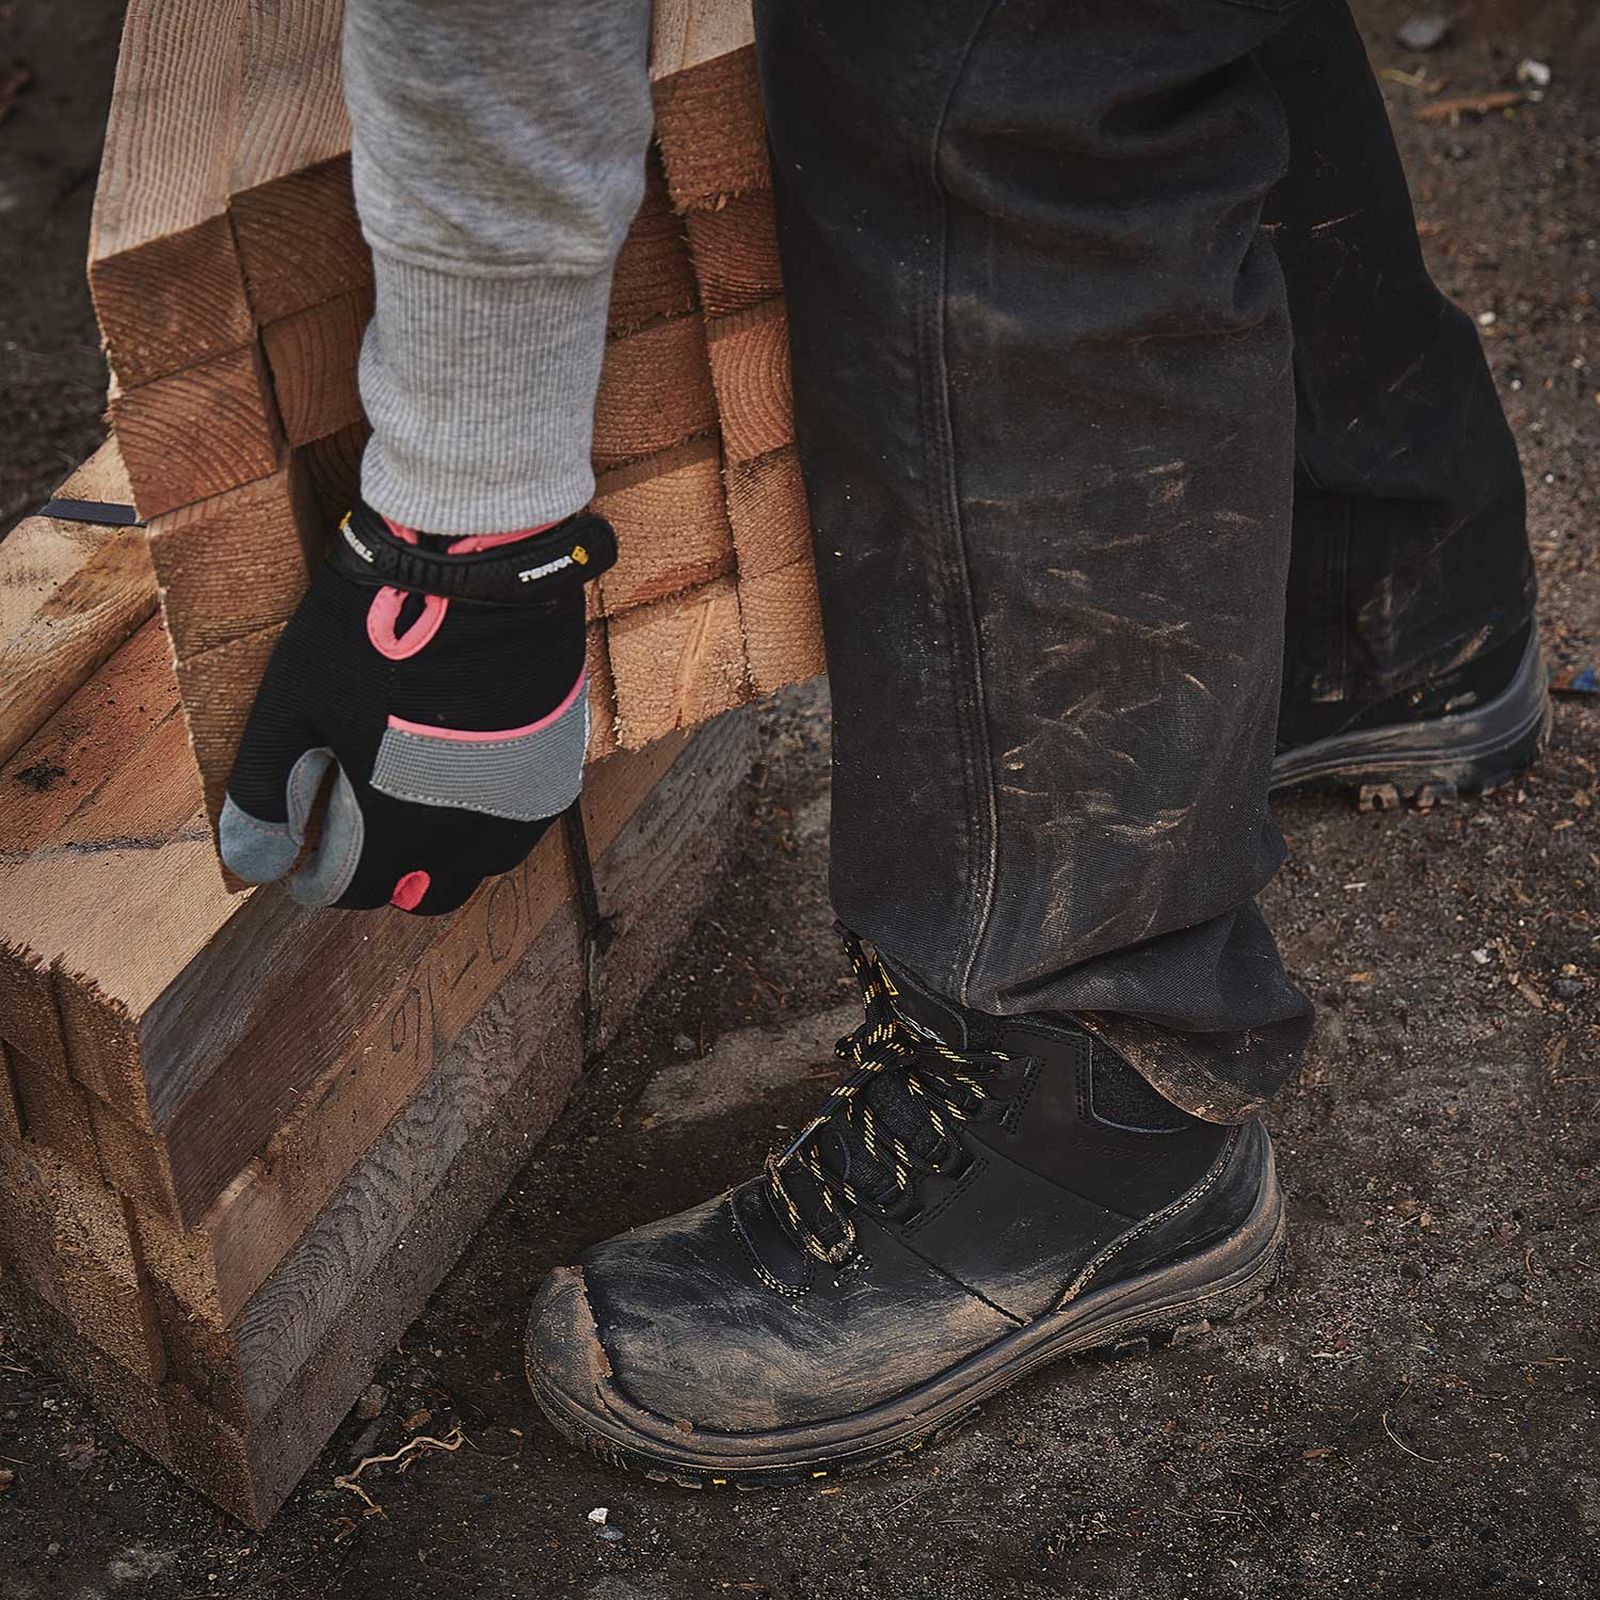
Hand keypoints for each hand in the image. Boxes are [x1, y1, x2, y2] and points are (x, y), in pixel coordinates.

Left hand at [220, 503, 614, 913]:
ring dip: (447, 851)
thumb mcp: (294, 704)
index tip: (306, 853)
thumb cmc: (372, 631)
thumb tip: (250, 860)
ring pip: (485, 861)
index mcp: (402, 827)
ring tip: (416, 807)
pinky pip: (523, 817)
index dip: (323, 877)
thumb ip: (264, 791)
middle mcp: (472, 829)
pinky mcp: (557, 758)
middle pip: (430, 891)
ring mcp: (522, 796)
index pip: (360, 889)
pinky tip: (468, 774)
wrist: (475, 565)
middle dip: (391, 876)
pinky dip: (491, 814)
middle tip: (361, 834)